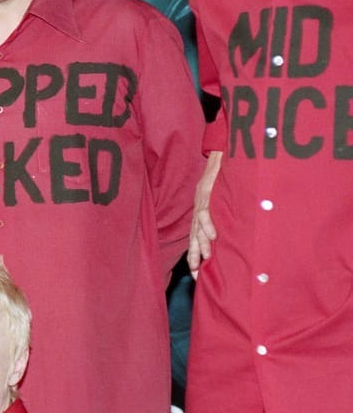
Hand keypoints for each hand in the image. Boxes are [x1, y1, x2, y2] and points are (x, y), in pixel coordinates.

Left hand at [188, 151, 220, 279]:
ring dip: (202, 244)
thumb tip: (236, 235)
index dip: (195, 256)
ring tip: (205, 261)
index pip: (195, 238)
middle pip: (193, 237)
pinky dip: (208, 224)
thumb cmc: (224, 176)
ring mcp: (201, 200)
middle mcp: (198, 208)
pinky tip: (213, 236)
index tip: (197, 275)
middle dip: (194, 257)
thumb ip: (225, 215)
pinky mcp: (206, 191)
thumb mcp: (223, 198)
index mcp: (201, 211)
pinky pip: (206, 211)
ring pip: (198, 227)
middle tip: (198, 276)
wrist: (220, 152)